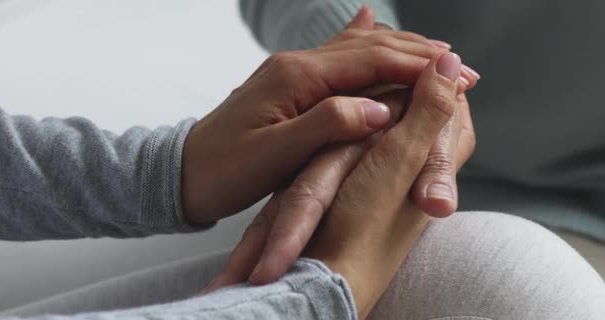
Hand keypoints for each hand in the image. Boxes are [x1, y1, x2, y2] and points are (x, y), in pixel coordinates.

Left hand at [202, 5, 477, 291]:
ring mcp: (291, 71)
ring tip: (436, 54)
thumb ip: (326, 124)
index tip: (460, 75)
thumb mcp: (274, 155)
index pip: (372, 61)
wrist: (182, 173)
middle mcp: (297, 64)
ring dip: (399, 49)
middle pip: (370, 48)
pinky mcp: (287, 84)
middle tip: (463, 66)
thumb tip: (380, 107)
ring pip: (356, 49)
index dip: (420, 67)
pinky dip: (363, 43)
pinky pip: (335, 56)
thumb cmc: (224, 171)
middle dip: (419, 54)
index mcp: (297, 77)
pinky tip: (369, 21)